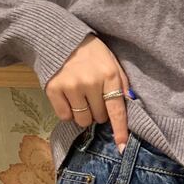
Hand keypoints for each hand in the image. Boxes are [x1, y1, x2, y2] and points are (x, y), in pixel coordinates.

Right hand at [44, 34, 131, 150]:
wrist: (60, 38)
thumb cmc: (91, 54)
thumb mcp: (112, 63)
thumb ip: (121, 84)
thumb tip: (129, 105)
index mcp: (109, 75)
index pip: (116, 110)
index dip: (120, 130)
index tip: (122, 146)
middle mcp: (90, 82)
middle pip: (99, 117)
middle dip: (98, 112)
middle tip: (93, 96)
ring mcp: (71, 87)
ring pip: (82, 120)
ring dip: (84, 114)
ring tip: (81, 97)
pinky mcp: (53, 89)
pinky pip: (65, 116)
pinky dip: (68, 112)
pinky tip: (69, 98)